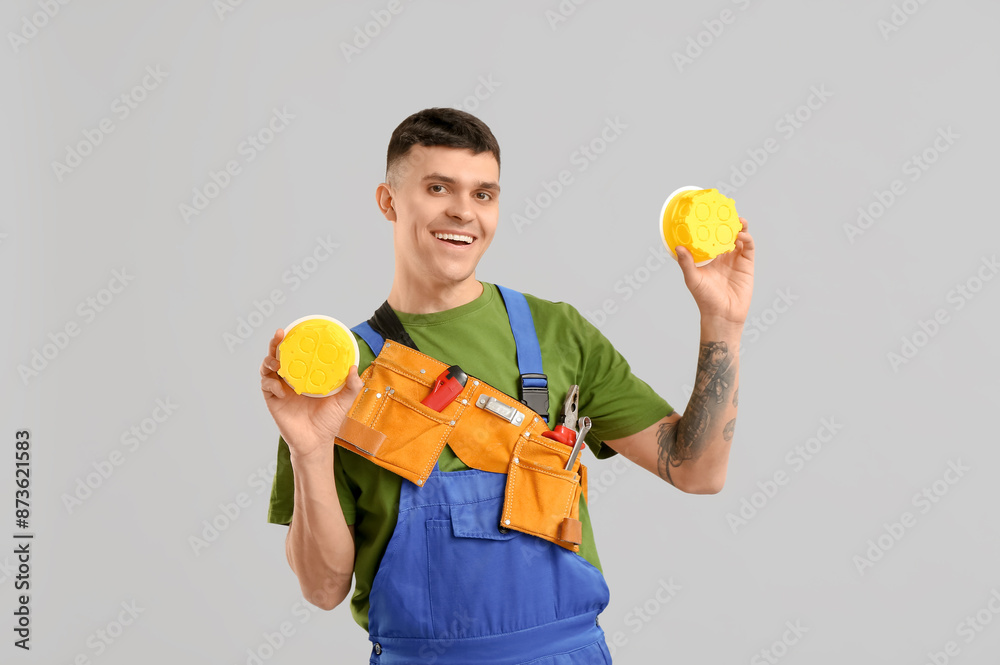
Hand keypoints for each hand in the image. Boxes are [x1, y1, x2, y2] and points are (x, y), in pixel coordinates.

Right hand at [259, 329, 363, 461]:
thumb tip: (354, 368)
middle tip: (280, 334)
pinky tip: (281, 389)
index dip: (294, 341)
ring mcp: (280, 389)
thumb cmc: (329, 421)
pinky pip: (266, 387)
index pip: (298, 354)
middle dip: (276, 344)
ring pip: (267, 368)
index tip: (295, 329)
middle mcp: (291, 379)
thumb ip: (351, 386)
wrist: (316, 442)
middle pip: (278, 356)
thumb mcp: (344, 401)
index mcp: (306, 375)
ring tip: (277, 362)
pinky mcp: (273, 401)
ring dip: (270, 361)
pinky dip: (271, 384)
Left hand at [675, 217, 754, 327]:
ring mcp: (736, 259)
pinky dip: (746, 239)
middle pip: (727, 234)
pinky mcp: (747, 265)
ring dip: (739, 228)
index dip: (712, 226)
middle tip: (726, 212)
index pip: (711, 237)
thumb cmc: (705, 299)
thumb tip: (678, 247)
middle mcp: (723, 256)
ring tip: (737, 220)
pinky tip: (741, 236)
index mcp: (710, 257)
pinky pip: (748, 248)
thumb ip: (686, 263)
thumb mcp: (692, 279)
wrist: (722, 315)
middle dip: (727, 223)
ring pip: (740, 238)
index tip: (709, 214)